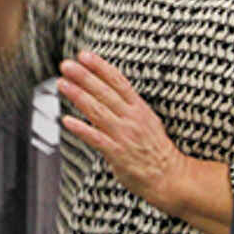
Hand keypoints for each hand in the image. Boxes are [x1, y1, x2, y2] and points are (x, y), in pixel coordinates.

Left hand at [57, 51, 187, 213]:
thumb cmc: (157, 150)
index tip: (84, 55)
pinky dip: (81, 129)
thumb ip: (129, 106)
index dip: (100, 67)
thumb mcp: (148, 120)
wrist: (171, 178)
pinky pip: (96, 138)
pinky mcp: (117, 153)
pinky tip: (67, 120)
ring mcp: (124, 135)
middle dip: (84, 76)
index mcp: (139, 108)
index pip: (118, 81)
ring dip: (78, 96)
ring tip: (62, 84)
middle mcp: (131, 118)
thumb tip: (109, 92)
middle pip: (104, 92)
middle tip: (66, 65)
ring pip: (97, 111)